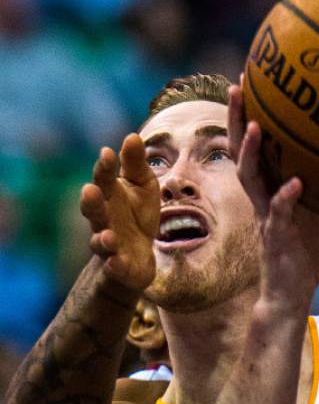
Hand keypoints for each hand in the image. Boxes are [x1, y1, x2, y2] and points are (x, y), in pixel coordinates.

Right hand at [80, 134, 159, 291]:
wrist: (138, 255)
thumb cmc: (138, 214)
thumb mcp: (143, 186)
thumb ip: (136, 165)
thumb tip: (133, 136)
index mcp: (109, 195)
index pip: (104, 179)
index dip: (105, 167)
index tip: (108, 153)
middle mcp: (104, 219)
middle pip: (93, 210)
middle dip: (91, 201)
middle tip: (90, 190)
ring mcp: (110, 244)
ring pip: (100, 241)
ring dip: (103, 239)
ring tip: (108, 236)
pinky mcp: (119, 266)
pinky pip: (114, 267)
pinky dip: (114, 266)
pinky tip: (115, 263)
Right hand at [227, 82, 318, 314]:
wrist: (290, 296)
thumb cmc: (302, 255)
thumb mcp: (314, 214)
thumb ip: (318, 187)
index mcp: (269, 191)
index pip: (253, 147)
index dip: (248, 115)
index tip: (249, 79)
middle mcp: (262, 200)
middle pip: (242, 153)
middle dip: (239, 119)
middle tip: (238, 85)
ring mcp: (266, 219)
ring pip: (251, 180)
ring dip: (253, 153)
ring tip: (258, 126)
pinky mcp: (277, 240)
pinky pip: (279, 216)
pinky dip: (286, 198)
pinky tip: (296, 183)